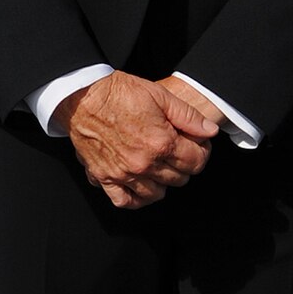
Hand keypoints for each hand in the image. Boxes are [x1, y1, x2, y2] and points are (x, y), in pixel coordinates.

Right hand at [54, 71, 215, 209]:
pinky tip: (140, 186)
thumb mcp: (160, 95)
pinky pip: (125, 201)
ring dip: (162, 181)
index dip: (201, 152)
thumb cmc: (118, 92)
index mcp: (161, 142)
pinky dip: (136, 198)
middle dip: (183, 165)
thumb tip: (209, 131)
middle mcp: (143, 163)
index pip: (196, 162)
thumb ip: (188, 116)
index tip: (196, 145)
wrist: (83, 95)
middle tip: (177, 150)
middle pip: (179, 179)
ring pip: (156, 193)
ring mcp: (123, 173)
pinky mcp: (105, 177)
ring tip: (159, 165)